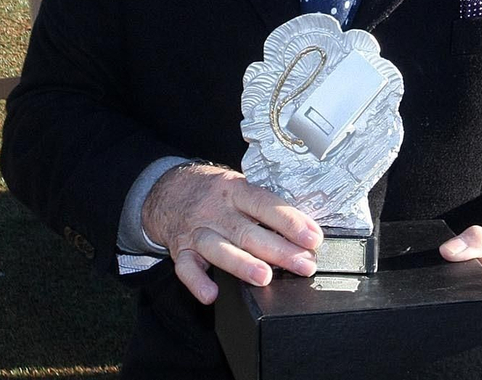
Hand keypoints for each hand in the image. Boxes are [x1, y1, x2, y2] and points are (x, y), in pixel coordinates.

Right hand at [141, 163, 321, 304]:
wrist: (168, 188)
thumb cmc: (214, 191)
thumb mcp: (238, 187)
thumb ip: (263, 206)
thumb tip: (304, 229)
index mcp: (235, 190)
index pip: (265, 204)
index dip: (290, 222)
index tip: (313, 238)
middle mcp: (216, 210)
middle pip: (248, 231)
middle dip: (278, 250)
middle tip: (303, 265)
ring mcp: (197, 230)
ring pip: (218, 248)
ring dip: (242, 264)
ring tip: (264, 277)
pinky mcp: (180, 249)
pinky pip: (185, 268)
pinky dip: (197, 282)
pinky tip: (211, 294)